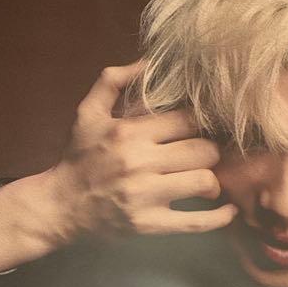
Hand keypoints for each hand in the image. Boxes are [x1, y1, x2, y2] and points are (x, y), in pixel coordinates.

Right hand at [0, 60, 235, 271]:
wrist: (59, 205)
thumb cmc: (78, 156)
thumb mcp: (88, 112)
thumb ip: (114, 81)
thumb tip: (148, 61)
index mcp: (129, 132)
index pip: (187, 120)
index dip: (200, 122)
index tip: (201, 127)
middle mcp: (139, 163)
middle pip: (203, 150)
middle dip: (209, 151)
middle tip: (203, 154)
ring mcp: (146, 196)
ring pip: (204, 182)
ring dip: (212, 181)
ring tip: (204, 179)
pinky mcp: (150, 224)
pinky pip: (196, 222)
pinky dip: (218, 218)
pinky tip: (228, 212)